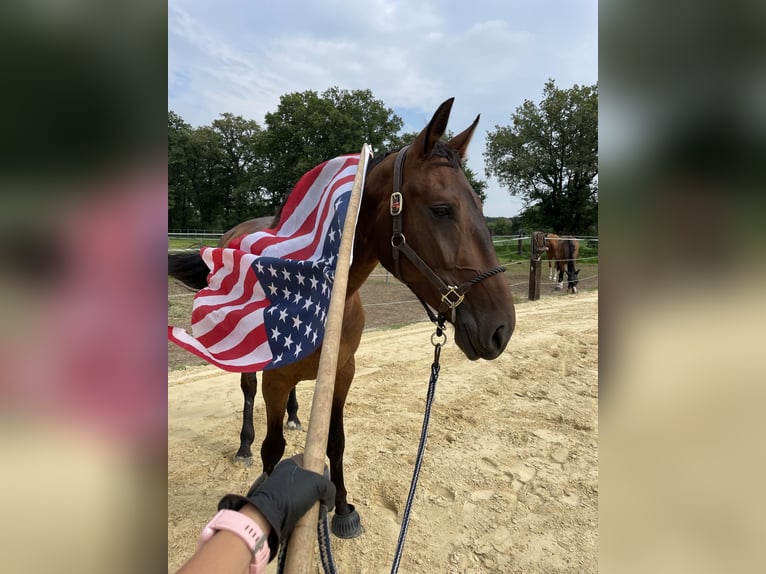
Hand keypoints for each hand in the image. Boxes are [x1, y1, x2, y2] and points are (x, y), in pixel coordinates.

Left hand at [218, 457, 335, 550]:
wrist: (270, 517)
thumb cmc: (292, 494)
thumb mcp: (318, 484)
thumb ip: (329, 488)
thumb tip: (329, 501)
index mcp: (291, 464)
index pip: (311, 460)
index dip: (321, 469)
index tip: (325, 480)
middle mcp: (287, 477)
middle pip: (312, 481)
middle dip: (320, 492)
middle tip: (323, 499)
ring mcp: (285, 493)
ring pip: (308, 497)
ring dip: (316, 505)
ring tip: (318, 511)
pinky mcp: (285, 508)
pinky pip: (302, 509)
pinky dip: (309, 514)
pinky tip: (312, 517)